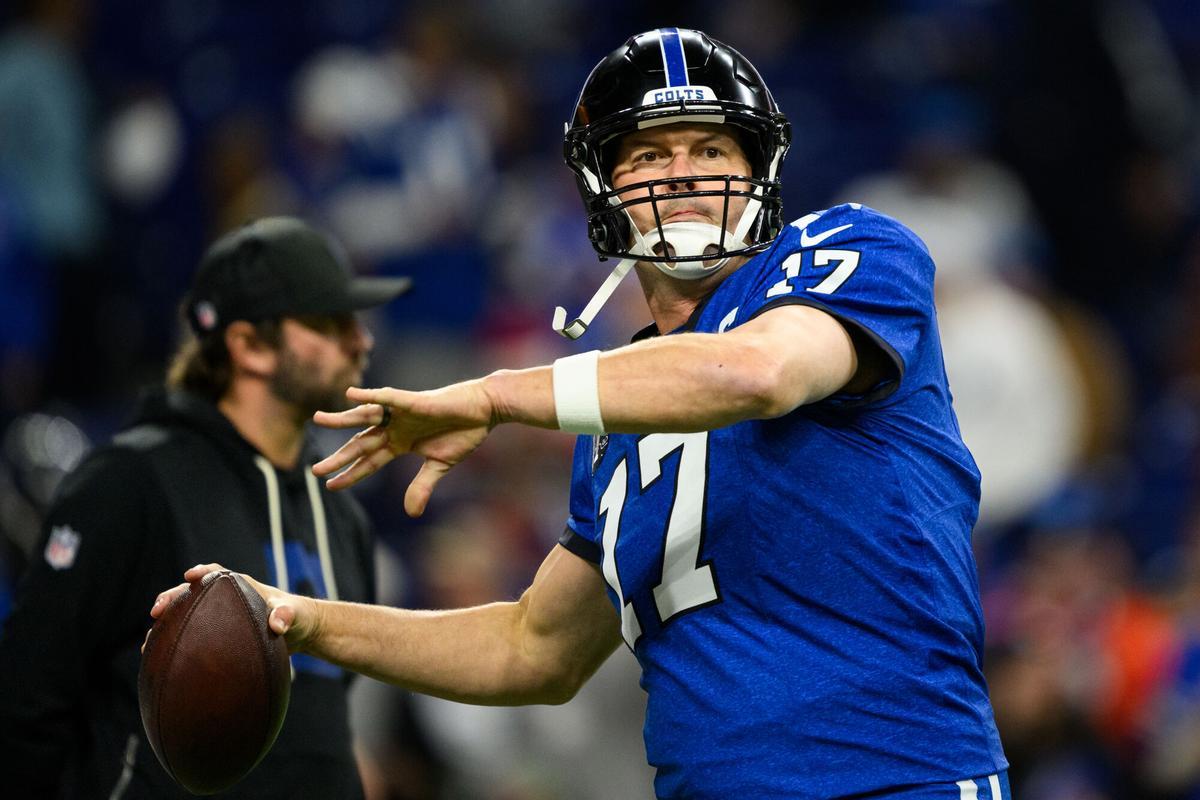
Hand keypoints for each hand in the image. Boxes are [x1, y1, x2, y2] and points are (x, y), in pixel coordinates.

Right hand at [146, 563, 318, 652]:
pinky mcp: (217, 633)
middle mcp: (226, 599)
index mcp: (241, 587)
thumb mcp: (296, 614)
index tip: (189, 576)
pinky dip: (177, 644)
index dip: (202, 573)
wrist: (300, 631)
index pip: (218, 575)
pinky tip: (161, 663)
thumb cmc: (298, 617)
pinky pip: (192, 635)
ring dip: (167, 625)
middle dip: (172, 598)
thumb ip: (287, 615)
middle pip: (192, 594)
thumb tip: (277, 624)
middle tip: (156, 611)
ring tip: (148, 644)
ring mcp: (219, 616)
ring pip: (186, 616)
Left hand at [312, 381, 495, 515]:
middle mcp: (395, 427)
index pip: (369, 461)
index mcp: (400, 443)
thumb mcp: (440, 465)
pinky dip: (370, 396)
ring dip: (342, 420)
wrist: (484, 411)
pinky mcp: (413, 401)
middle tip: (315, 470)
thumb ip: (422, 486)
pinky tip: (351, 395)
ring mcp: (401, 413)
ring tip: (318, 420)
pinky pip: (387, 398)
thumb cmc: (464, 432)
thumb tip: (411, 513)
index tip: (331, 486)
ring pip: (365, 418)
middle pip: (361, 443)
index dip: (351, 474)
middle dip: (339, 457)